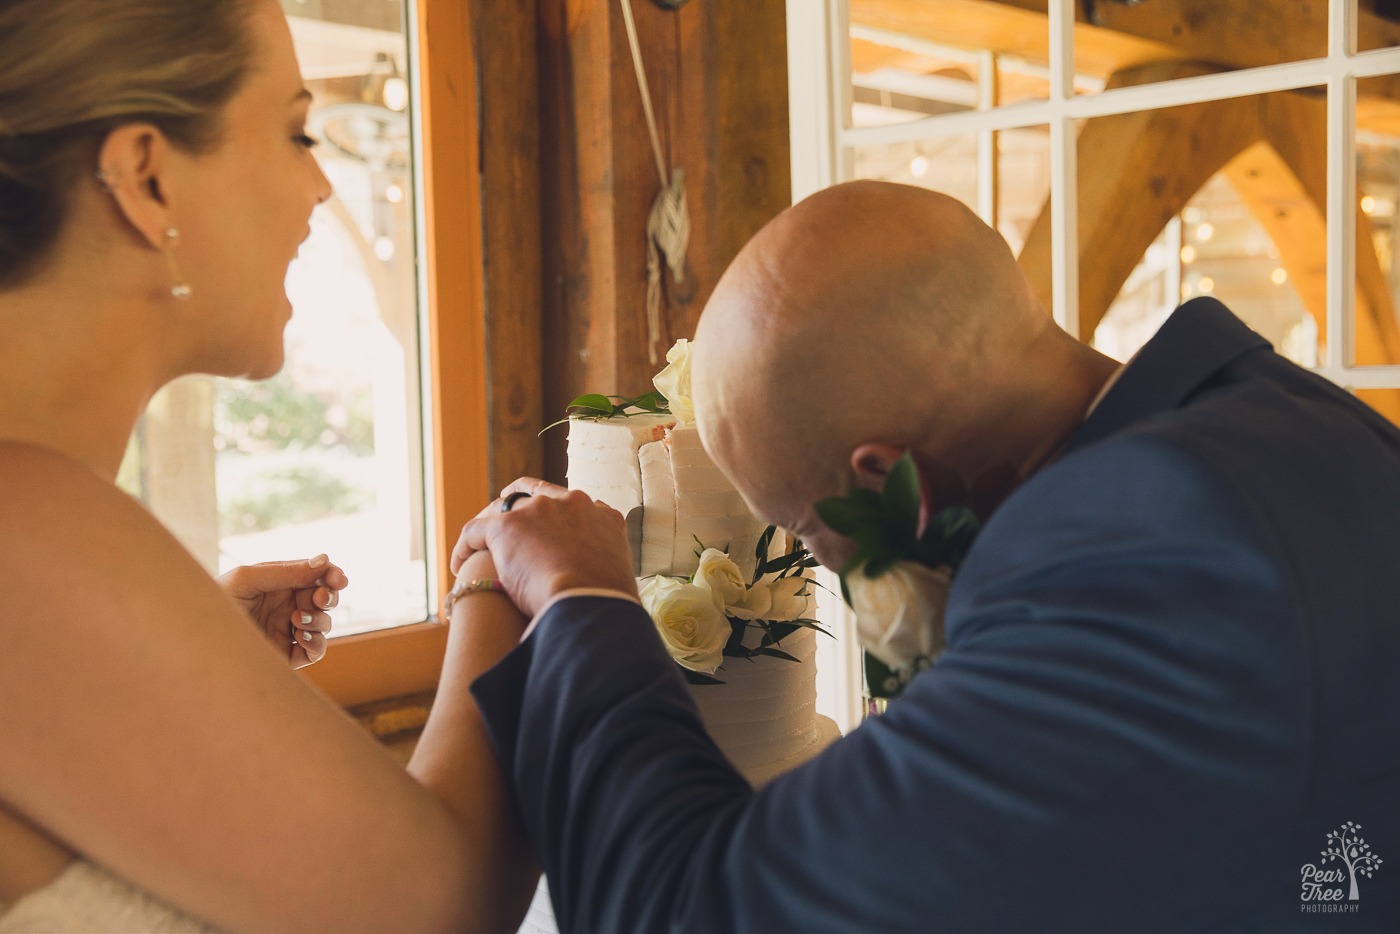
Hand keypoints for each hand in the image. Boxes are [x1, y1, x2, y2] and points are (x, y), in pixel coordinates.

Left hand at [218, 555, 347, 668]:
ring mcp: (287, 631)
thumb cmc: (213, 601)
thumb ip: (286, 571)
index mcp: (278, 583)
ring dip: (319, 620)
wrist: (193, 639)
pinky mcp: (285, 656)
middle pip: (325, 600)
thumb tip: (324, 561)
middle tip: (318, 599)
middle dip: (328, 598)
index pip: (315, 576)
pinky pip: (315, 651)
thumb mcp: (247, 579)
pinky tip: (301, 637)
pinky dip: (316, 643)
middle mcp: (286, 606)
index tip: (338, 579)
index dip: (332, 576)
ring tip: (298, 620)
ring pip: (324, 624)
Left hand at [451, 478, 636, 617]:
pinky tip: (458, 566)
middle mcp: (572, 504)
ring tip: (478, 544)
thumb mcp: (621, 580)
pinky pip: (475, 531)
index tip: (550, 527)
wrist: (588, 604)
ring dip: (492, 527)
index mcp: (603, 516)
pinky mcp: (507, 526)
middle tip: (508, 518)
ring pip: (505, 509)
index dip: (559, 514)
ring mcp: (539, 511)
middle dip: (524, 507)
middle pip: (540, 495)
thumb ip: (609, 573)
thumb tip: (609, 594)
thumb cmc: (608, 606)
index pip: (577, 504)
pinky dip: (463, 547)